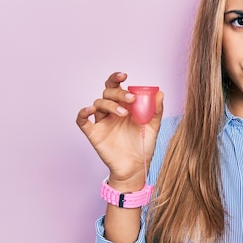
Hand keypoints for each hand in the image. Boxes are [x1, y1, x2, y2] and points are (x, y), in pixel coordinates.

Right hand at [76, 72, 163, 189]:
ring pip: (98, 103)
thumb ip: (156, 110)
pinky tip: (90, 110)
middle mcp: (111, 111)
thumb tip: (160, 93)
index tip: (125, 75)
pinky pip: (82, 120)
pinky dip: (83, 112)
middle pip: (107, 92)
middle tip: (130, 99)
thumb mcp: (153, 127)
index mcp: (124, 106)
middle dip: (118, 92)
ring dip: (110, 104)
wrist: (136, 167)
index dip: (117, 78)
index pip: (117, 86)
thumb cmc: (143, 146)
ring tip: (123, 113)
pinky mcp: (93, 133)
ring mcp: (102, 122)